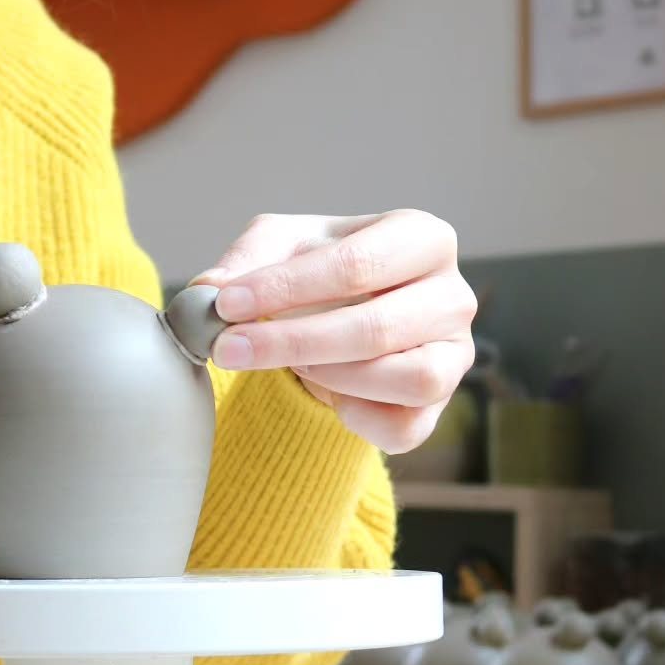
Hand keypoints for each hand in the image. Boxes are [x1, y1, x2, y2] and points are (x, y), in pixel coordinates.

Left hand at [192, 211, 476, 453]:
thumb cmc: (318, 269)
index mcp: (422, 238)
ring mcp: (455, 354)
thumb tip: (209, 291)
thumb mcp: (279, 245)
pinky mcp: (440, 405)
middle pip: (379, 327)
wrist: (339, 313)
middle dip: (293, 341)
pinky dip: (357, 417)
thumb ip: (246, 260)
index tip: (226, 303)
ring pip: (409, 379)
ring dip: (332, 377)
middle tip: (229, 347)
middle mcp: (453, 295)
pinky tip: (323, 394)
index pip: (358, 264)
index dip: (287, 286)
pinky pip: (406, 426)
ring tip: (286, 364)